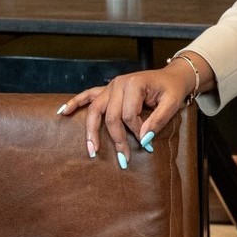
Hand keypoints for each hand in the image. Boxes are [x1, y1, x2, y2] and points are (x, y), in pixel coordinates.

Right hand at [56, 62, 196, 167]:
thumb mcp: (172, 103)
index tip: (147, 142)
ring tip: (91, 150)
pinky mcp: (107, 90)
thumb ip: (158, 121)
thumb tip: (144, 140)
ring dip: (91, 130)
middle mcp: (118, 83)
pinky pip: (88, 95)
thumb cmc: (172, 89)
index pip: (128, 114)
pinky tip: (63, 112)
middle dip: (116, 139)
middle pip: (110, 115)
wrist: (171, 76)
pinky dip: (75, 103)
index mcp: (134, 83)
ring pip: (95, 110)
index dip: (137, 130)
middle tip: (122, 159)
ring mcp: (111, 86)